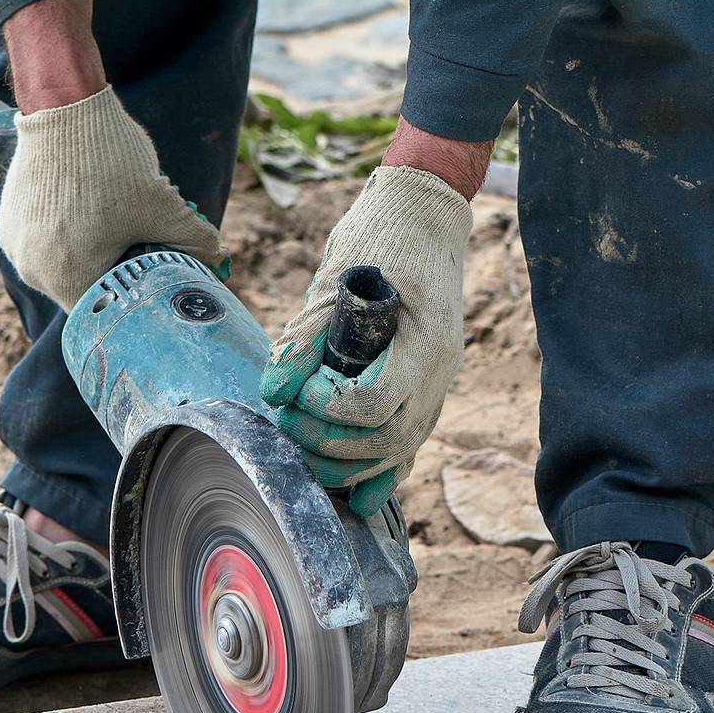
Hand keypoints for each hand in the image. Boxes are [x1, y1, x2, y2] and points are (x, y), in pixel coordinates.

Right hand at [0, 1, 226, 310]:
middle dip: (115, 275)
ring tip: (116, 227)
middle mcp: (34, 272)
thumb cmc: (112, 163)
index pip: (110, 310)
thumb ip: (194, 241)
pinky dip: (69, 240)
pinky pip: (45, 248)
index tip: (153, 281)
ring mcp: (17, 248)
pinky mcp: (10, 224)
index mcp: (67, 280)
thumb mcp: (164, 207)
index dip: (136, 299)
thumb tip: (217, 258)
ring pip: (65, 269)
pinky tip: (91, 215)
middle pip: (86, 291)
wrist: (65, 108)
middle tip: (141, 250)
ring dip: (92, 257)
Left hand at [260, 164, 472, 516]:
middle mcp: (439, 369)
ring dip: (347, 464)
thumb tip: (273, 392)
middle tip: (287, 423)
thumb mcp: (336, 275)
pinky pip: (408, 444)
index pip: (378, 402)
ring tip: (301, 449)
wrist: (426, 217)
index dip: (330, 408)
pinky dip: (379, 472)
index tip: (301, 389)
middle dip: (329, 443)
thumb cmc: (381, 234)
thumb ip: (304, 336)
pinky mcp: (426, 389)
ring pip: (400, 450)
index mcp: (424, 338)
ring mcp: (438, 383)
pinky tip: (355, 495)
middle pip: (388, 438)